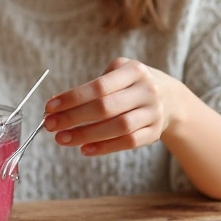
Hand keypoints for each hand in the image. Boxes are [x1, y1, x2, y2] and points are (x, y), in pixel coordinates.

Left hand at [43, 57, 186, 155]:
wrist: (170, 98)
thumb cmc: (130, 85)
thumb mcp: (117, 73)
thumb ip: (91, 87)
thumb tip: (57, 106)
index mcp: (134, 71)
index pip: (99, 86)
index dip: (72, 98)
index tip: (49, 107)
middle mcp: (146, 91)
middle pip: (106, 108)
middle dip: (73, 118)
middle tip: (50, 125)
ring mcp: (153, 112)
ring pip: (117, 127)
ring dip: (86, 135)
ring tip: (62, 139)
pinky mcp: (154, 132)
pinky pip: (128, 142)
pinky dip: (104, 147)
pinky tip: (84, 149)